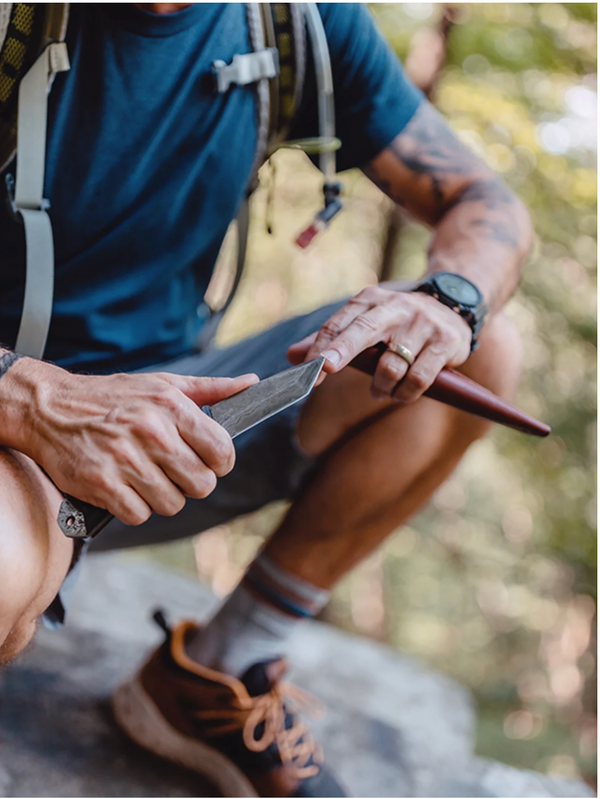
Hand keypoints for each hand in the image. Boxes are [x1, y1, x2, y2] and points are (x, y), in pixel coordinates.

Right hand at [15, 362, 257, 524]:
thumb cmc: (111, 398)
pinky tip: (124, 486)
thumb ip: (211, 389)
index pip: (222, 452)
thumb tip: (251, 384)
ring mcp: (126, 460)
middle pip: (201, 485)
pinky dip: (134, 507)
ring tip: (144, 475)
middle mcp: (152, 432)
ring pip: (172, 504)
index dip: (219, 463)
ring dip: (161, 496)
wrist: (49, 408)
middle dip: (190, 482)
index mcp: (171, 407)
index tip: (207, 461)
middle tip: (171, 470)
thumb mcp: (162, 384)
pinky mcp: (102, 484)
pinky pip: (139, 515)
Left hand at [288, 285, 471, 402]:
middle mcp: (395, 308)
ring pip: (390, 366)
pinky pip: (417, 379)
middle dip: (341, 351)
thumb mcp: (364, 320)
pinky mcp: (444, 342)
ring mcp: (422, 324)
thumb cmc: (397, 321)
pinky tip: (400, 394)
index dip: (320, 347)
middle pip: (363, 332)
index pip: (338, 324)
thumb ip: (329, 339)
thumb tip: (291, 356)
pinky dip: (404, 394)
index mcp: (370, 300)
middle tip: (325, 370)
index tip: (306, 368)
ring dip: (380, 388)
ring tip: (381, 391)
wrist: (453, 304)